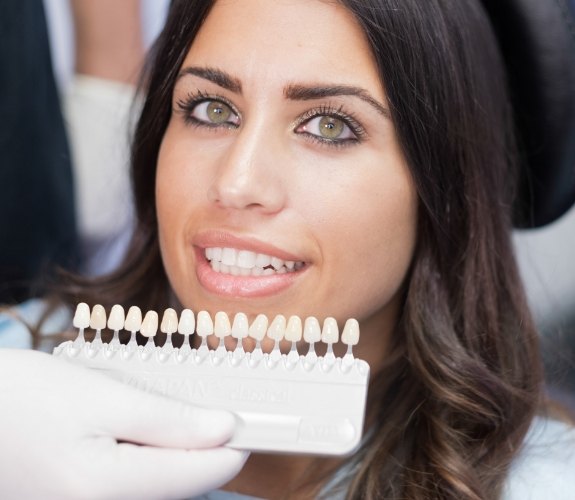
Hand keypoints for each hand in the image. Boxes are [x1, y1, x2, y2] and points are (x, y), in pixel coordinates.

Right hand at [0, 349, 247, 498]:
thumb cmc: (22, 398)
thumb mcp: (102, 398)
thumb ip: (168, 420)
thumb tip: (224, 430)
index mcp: (106, 490)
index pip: (198, 475)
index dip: (232, 445)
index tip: (255, 420)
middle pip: (179, 484)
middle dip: (200, 445)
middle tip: (210, 403)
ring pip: (157, 486)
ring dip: (172, 450)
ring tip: (164, 411)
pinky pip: (131, 485)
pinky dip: (146, 457)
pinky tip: (137, 428)